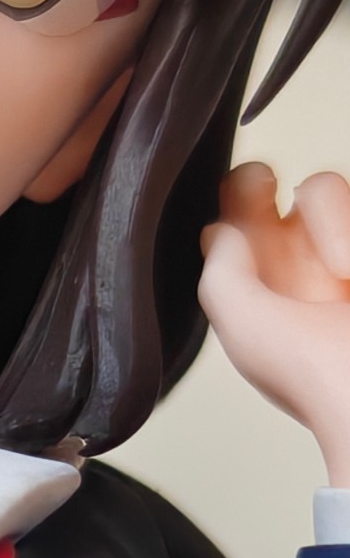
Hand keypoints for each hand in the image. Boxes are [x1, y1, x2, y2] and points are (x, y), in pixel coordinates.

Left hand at [198, 162, 349, 485]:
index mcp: (257, 283)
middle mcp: (296, 262)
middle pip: (269, 187)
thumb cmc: (314, 376)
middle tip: (264, 188)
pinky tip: (348, 272)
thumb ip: (221, 273)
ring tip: (341, 271)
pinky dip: (348, 233)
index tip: (247, 195)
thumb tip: (221, 229)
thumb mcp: (244, 327)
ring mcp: (338, 253)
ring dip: (330, 219)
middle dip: (261, 180)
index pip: (230, 219)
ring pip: (325, 188)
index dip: (232, 197)